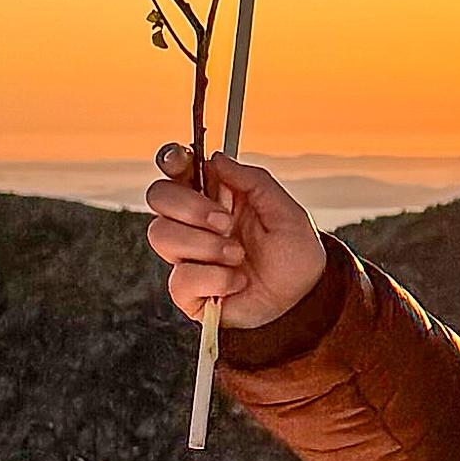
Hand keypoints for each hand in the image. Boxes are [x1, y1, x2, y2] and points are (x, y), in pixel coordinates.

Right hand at [145, 148, 323, 334]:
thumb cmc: (294, 257)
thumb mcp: (286, 212)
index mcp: (215, 198)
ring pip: (161, 234)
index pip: (178, 170)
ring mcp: (187, 256)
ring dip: (205, 245)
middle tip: (226, 223)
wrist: (301, 303)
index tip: (182, 158)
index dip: (172, 159)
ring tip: (238, 256)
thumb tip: (216, 157)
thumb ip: (254, 180)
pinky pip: (180, 277)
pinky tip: (237, 282)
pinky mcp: (187, 290)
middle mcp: (194, 224)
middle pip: (158, 196)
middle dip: (190, 206)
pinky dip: (216, 279)